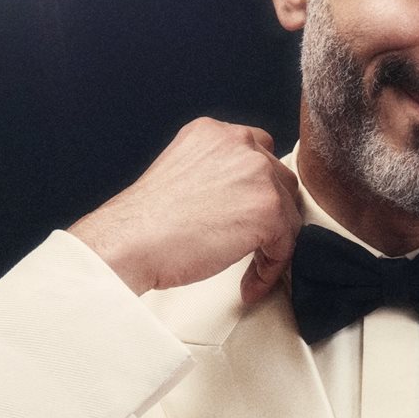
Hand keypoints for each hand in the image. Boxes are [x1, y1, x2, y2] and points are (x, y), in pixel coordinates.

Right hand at [68, 118, 301, 303]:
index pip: (257, 154)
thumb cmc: (146, 224)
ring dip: (272, 244)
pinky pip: (286, 243)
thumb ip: (215, 175)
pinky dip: (271, 268)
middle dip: (269, 215)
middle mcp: (239, 144)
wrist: (131, 242)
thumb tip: (239, 202)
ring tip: (250, 270)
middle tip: (253, 246)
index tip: (247, 217)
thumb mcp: (182, 175)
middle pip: (279, 180)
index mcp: (214, 134)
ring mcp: (257, 173)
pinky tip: (250, 283)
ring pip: (287, 212)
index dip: (256, 190)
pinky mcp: (268, 208)